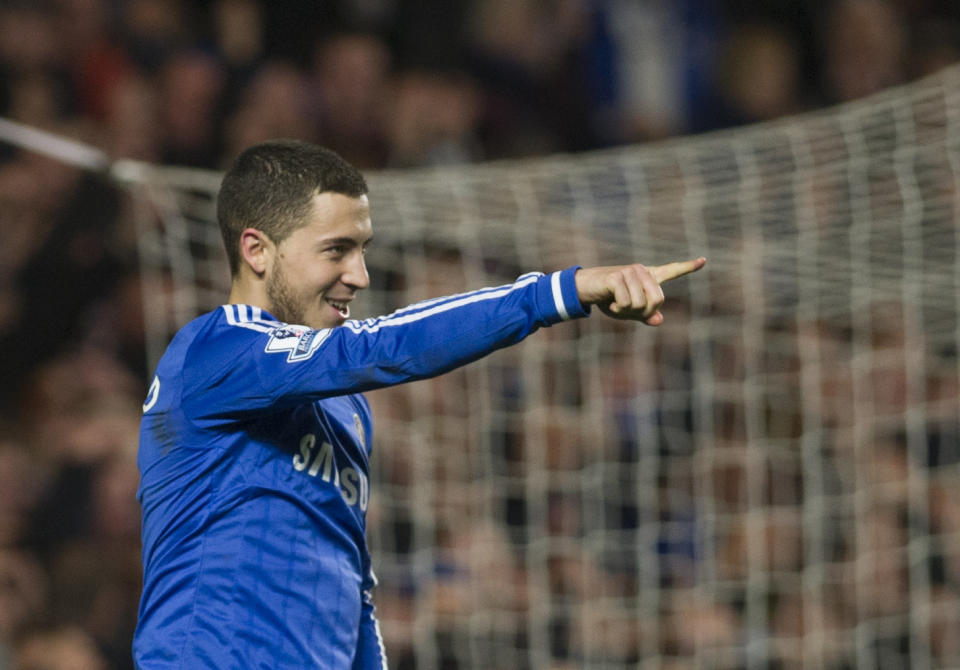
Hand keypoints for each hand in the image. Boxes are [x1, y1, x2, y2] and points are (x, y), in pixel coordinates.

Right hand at [574, 257, 705, 325]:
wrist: (586, 289)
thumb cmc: (609, 299)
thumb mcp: (629, 311)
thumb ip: (645, 315)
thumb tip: (659, 320)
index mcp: (648, 277)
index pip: (671, 271)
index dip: (688, 267)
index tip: (704, 260)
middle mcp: (642, 271)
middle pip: (658, 300)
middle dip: (644, 311)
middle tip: (628, 310)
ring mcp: (630, 272)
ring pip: (641, 304)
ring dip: (627, 311)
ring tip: (616, 304)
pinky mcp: (618, 276)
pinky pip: (627, 302)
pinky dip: (618, 308)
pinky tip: (610, 301)